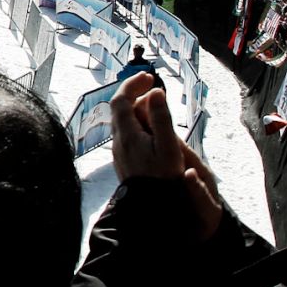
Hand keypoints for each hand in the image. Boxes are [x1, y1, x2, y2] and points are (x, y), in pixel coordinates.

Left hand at [111, 75, 224, 240]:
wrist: (150, 209)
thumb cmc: (162, 178)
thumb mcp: (168, 147)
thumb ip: (162, 118)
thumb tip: (156, 92)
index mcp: (127, 134)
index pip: (121, 99)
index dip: (133, 84)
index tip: (149, 77)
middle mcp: (118, 141)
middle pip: (120, 108)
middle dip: (135, 94)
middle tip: (154, 88)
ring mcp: (119, 151)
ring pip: (123, 121)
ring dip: (137, 108)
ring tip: (157, 105)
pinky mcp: (124, 160)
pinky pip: (127, 133)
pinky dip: (138, 122)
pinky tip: (152, 128)